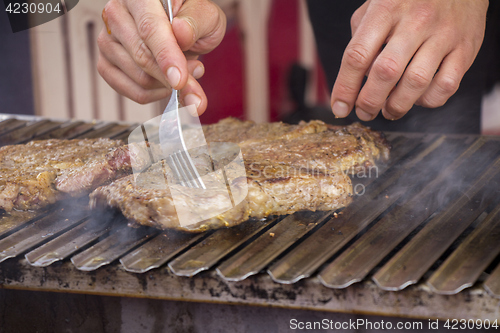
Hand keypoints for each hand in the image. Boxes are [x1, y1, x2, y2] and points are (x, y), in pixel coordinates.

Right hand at [97, 0, 225, 113]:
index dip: (166, 56)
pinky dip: (157, 94)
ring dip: (169, 84)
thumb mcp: (205, 14)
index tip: (179, 79)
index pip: (150, 28)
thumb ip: (196, 22)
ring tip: (186, 71)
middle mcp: (116, 14)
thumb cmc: (192, 19)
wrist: (183, 28)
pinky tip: (169, 83)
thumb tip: (181, 32)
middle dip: (174, 78)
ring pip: (139, 78)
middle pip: (142, 57)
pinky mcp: (106, 64)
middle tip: (196, 78)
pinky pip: (133, 91)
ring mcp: (107, 40)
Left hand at [330, 0, 488, 120]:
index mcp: (386, 9)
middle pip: (386, 72)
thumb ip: (361, 36)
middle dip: (369, 101)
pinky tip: (418, 98)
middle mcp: (415, 21)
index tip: (339, 107)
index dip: (345, 87)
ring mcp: (443, 34)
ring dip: (397, 106)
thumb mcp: (377, 4)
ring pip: (416, 82)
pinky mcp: (465, 48)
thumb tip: (353, 78)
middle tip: (364, 112)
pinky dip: (428, 101)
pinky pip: (446, 85)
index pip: (357, 55)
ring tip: (389, 111)